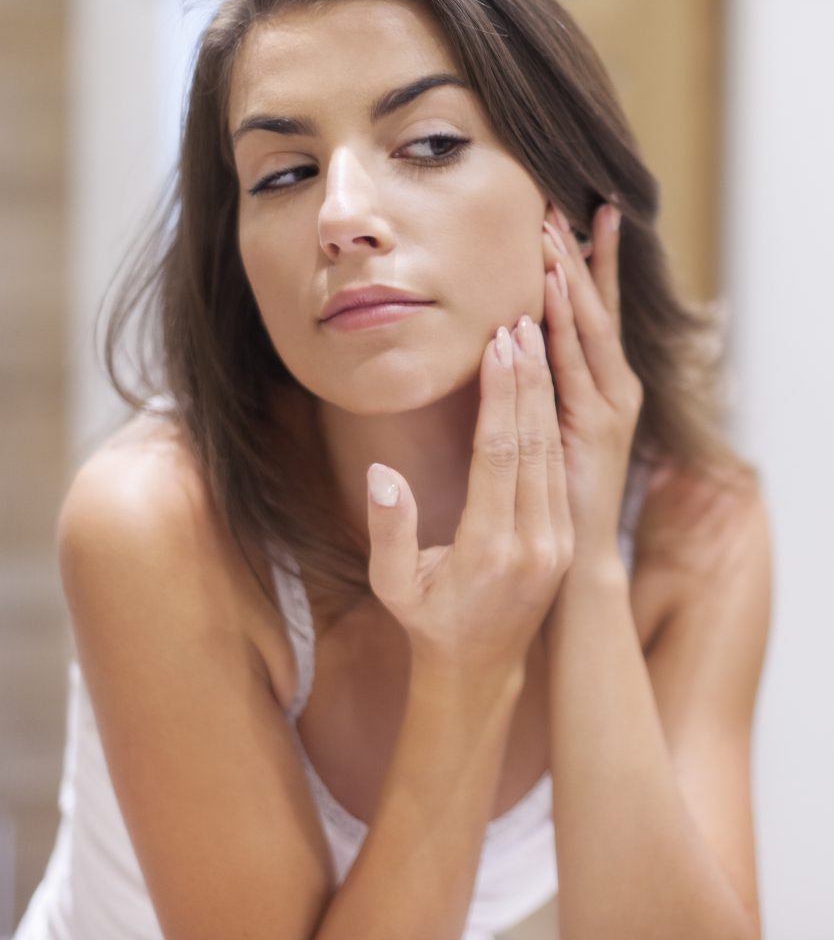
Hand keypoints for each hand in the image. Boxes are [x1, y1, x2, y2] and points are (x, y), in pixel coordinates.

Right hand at [364, 320, 573, 674]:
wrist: (479, 671)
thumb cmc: (427, 622)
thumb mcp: (393, 586)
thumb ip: (389, 531)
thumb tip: (382, 474)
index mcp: (489, 549)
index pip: (500, 454)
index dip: (501, 395)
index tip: (499, 345)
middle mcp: (534, 542)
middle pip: (534, 442)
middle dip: (528, 378)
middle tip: (522, 320)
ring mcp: (557, 541)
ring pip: (554, 451)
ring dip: (545, 394)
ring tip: (535, 340)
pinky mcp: (565, 539)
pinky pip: (560, 470)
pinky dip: (553, 423)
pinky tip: (544, 388)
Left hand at [540, 201, 642, 566]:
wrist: (559, 572)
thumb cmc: (543, 507)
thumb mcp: (538, 445)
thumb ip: (531, 400)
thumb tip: (504, 353)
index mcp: (601, 391)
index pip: (590, 317)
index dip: (583, 268)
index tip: (570, 219)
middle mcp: (614, 391)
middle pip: (594, 311)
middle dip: (579, 257)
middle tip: (560, 203)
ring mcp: (611, 408)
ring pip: (589, 330)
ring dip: (570, 279)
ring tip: (553, 231)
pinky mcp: (597, 429)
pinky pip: (575, 367)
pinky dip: (563, 326)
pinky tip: (547, 290)